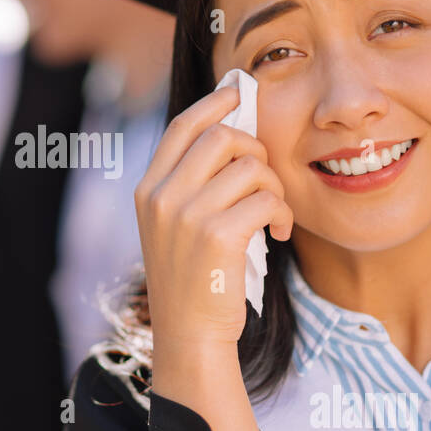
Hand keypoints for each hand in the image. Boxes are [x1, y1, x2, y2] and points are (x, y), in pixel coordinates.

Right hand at [134, 84, 293, 352]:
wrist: (189, 336)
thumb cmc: (193, 281)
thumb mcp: (174, 228)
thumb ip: (190, 185)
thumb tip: (231, 135)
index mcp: (148, 190)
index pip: (182, 126)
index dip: (214, 103)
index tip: (237, 93)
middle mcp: (162, 197)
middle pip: (221, 137)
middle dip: (256, 151)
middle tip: (266, 182)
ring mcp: (186, 215)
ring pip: (250, 167)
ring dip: (274, 188)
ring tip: (273, 215)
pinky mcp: (217, 236)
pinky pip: (265, 199)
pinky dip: (281, 213)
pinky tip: (279, 233)